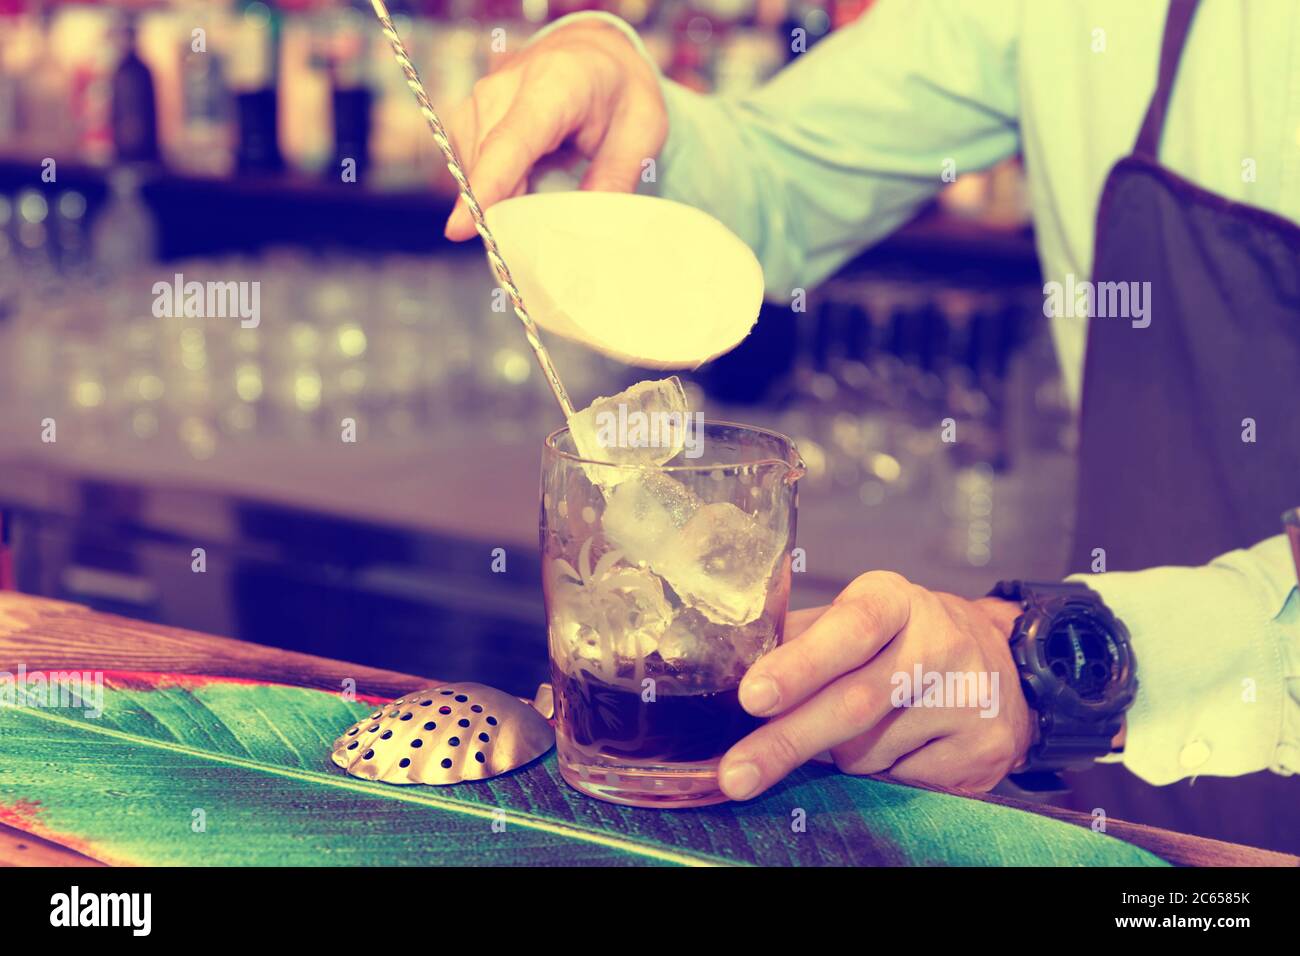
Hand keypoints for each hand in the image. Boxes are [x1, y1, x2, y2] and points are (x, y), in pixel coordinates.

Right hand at [442, 21, 666, 239]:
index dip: (486, 188)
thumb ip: (615, 179)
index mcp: (554, 84)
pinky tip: (530, 176)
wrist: (594, 54)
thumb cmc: (618, 90)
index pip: (510, 143)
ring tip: (550, 182)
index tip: (459, 229)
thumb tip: (587, 231)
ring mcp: (479, 100)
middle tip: (551, 224)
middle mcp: (504, 87)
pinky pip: (473, 170)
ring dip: (506, 197)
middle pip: (487, 167)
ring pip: (475, 174)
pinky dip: (498, 186)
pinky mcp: (468, 117)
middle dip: (508, 209)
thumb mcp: (641, 132)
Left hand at [718, 571, 1033, 798]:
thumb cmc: (905, 641)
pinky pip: (899, 780)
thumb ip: (799, 639)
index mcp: (896, 600)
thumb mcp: (858, 619)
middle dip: (785, 741)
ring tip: (856, 729)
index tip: (752, 696)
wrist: (1005, 669)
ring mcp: (968, 699)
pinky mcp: (983, 750)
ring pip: (868, 752)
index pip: (849, 628)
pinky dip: (877, 774)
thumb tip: (724, 669)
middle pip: (853, 703)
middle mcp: (940, 642)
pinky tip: (898, 747)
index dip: (800, 664)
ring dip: (836, 755)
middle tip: (736, 772)